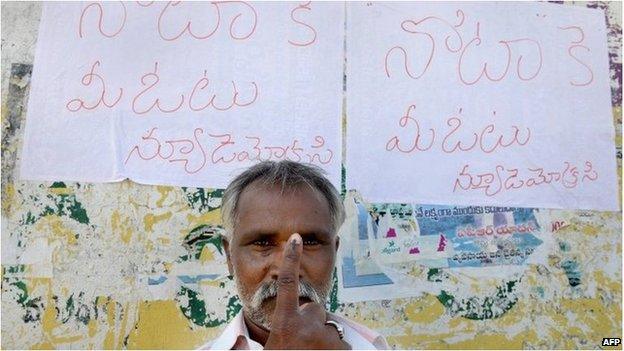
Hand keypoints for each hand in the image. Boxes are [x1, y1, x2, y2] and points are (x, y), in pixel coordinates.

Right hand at [264, 233, 350, 349]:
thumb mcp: (268, 348)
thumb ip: (271, 331)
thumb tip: (251, 332)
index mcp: (284, 325)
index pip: (287, 285)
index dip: (291, 259)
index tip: (295, 238)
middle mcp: (306, 327)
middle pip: (314, 309)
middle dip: (311, 321)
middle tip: (303, 343)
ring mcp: (326, 338)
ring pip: (329, 328)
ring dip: (322, 339)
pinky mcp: (342, 349)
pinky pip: (342, 344)